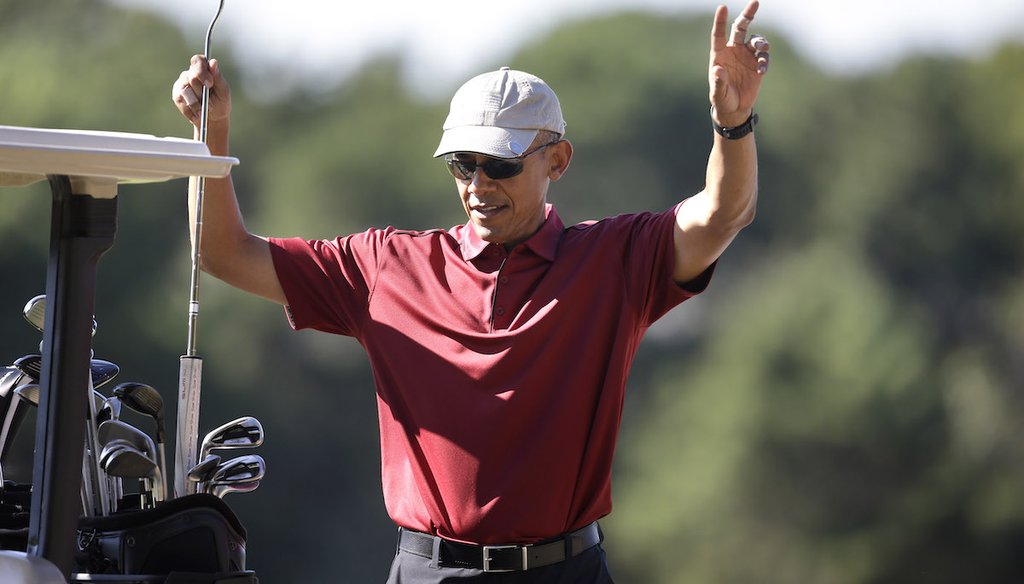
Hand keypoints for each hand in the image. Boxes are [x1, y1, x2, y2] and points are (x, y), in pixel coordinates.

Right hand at [171, 55, 231, 127]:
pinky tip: (197, 116)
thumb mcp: (223, 91)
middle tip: (209, 104)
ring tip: (203, 112)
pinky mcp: (177, 95)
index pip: (198, 60)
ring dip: (196, 104)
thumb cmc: (220, 102)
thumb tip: (213, 62)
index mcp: (203, 69)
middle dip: (201, 92)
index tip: (210, 84)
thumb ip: (217, 77)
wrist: (213, 119)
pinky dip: (190, 110)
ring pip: (185, 91)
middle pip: (192, 77)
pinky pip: (181, 101)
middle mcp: (190, 74)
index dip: (202, 71)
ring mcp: (182, 84)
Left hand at [709, 1, 769, 126]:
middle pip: (741, 27)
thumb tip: (718, 70)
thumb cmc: (722, 99)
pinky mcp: (758, 63)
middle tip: (755, 2)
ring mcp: (747, 55)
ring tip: (763, 49)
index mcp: (720, 54)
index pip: (719, 34)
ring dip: (761, 42)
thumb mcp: (718, 93)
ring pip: (756, 40)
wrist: (735, 108)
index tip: (723, 7)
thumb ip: (719, 82)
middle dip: (748, 14)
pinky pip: (764, 56)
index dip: (720, 21)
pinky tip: (761, 70)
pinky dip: (764, 61)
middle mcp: (734, 50)